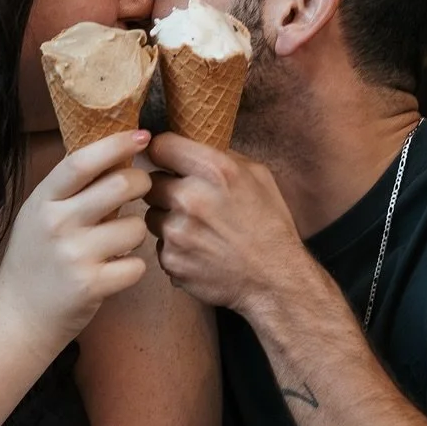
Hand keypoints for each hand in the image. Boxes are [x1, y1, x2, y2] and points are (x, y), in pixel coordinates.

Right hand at [0, 131, 152, 345]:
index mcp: (43, 201)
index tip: (142, 135)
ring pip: (136, 227)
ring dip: (138, 232)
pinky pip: (137, 265)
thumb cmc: (36, 260)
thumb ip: (70, 189)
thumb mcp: (39, 215)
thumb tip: (113, 152)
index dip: (116, 144)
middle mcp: (56, 224)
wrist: (17, 317)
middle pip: (120, 186)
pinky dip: (134, 267)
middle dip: (143, 183)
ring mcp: (73, 256)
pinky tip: (117, 269)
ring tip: (120, 242)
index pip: (81, 161)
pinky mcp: (91, 286)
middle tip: (143, 188)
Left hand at [147, 133, 302, 313]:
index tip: (166, 159)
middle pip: (150, 182)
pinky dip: (175, 248)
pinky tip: (200, 251)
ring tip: (198, 229)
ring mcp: (177, 232)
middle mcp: (191, 198)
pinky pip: (160, 245)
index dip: (163, 153)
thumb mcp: (258, 176)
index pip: (160, 146)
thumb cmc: (270, 226)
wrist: (276, 280)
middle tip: (187, 200)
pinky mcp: (170, 260)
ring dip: (167, 219)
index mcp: (215, 170)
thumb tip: (189, 145)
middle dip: (165, 188)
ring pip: (151, 215)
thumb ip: (221, 156)